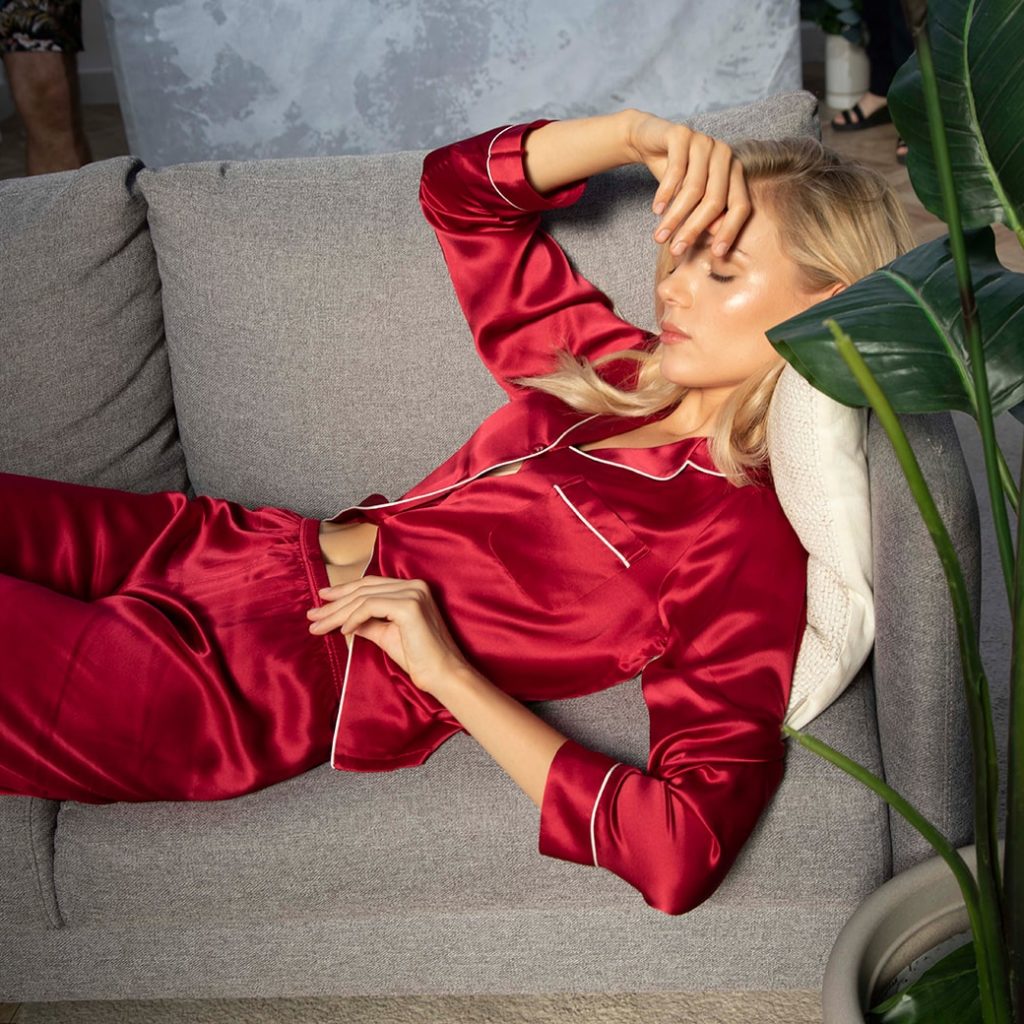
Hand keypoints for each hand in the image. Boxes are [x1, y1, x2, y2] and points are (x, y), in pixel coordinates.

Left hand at [306, 576, 469, 695]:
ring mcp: (413, 593)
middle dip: (334, 602)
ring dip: (337, 613)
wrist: (442, 675)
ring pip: (363, 598)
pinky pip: (370, 607)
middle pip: (364, 589)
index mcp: (411, 589)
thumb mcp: (386, 635)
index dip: (344, 592)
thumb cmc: (419, 659)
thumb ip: (368, 623)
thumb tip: (345, 620)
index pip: (370, 585)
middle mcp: (414, 585)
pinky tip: (342, 630)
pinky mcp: (409, 606)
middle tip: (311, 615)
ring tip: (318, 626)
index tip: (322, 600)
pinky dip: (353, 618)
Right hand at [624, 110, 751, 258]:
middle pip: (715, 200)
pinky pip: (676, 170)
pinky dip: (664, 194)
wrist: (650, 142)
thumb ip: (706, 216)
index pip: (740, 205)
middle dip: (694, 229)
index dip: (730, 231)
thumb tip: (717, 244)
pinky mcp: (682, 134)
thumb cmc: (675, 176)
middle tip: (676, 250)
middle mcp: (724, 154)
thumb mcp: (692, 199)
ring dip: (674, 216)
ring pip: (693, 189)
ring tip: (660, 236)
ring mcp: (704, 142)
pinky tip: (655, 210)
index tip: (716, 254)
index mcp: (734, 171)